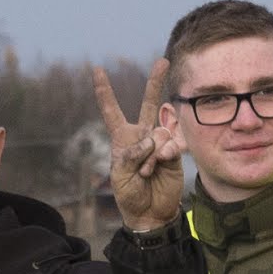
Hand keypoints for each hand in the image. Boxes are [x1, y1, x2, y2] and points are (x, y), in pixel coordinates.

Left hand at [92, 60, 186, 236]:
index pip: (112, 110)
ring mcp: (160, 143)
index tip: (97, 70)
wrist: (151, 213)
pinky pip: (172, 144)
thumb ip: (131, 156)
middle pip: (148, 104)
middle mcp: (142, 136)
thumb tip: (150, 140)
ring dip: (152, 153)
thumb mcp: (120, 176)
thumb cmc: (130, 195)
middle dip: (155, 82)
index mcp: (122, 139)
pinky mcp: (175, 153)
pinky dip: (165, 155)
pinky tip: (162, 166)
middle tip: (163, 61)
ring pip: (159, 132)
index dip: (104, 91)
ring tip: (148, 171)